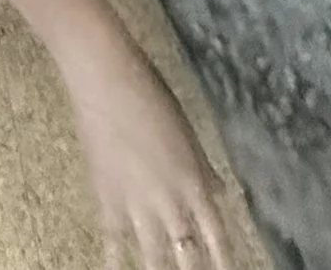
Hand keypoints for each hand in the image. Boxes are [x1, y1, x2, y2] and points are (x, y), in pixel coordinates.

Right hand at [59, 39, 231, 268]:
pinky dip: (117, 264)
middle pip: (188, 253)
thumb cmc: (151, 95)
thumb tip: (217, 192)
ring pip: (154, 256)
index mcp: (193, 182)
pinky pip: (115, 243)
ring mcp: (136, 204)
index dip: (226, 263)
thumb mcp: (186, 132)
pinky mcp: (107, 200)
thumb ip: (202, 168)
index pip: (217, 237)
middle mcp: (169, 200)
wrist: (104, 79)